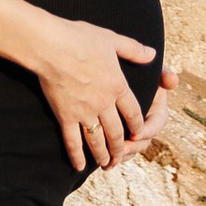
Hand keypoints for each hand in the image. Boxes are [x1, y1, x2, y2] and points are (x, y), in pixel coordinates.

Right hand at [33, 24, 155, 174]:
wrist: (52, 47)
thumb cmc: (81, 39)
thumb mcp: (112, 40)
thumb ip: (133, 50)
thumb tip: (153, 54)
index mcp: (118, 86)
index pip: (133, 112)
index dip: (138, 125)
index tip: (139, 134)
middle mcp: (104, 103)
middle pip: (117, 131)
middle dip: (121, 146)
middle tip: (122, 155)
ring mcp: (85, 112)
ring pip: (98, 140)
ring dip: (104, 154)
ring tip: (106, 164)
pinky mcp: (66, 116)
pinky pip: (73, 141)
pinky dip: (77, 155)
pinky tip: (79, 166)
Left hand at [107, 67, 177, 168]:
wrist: (108, 71)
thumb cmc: (129, 67)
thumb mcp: (145, 68)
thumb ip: (161, 72)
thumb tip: (173, 80)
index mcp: (156, 108)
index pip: (157, 123)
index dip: (147, 130)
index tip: (136, 134)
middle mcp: (145, 122)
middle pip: (144, 141)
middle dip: (133, 148)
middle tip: (120, 151)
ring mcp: (132, 131)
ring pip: (131, 150)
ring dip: (122, 157)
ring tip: (109, 162)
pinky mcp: (118, 136)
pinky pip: (117, 151)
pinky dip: (111, 158)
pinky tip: (101, 165)